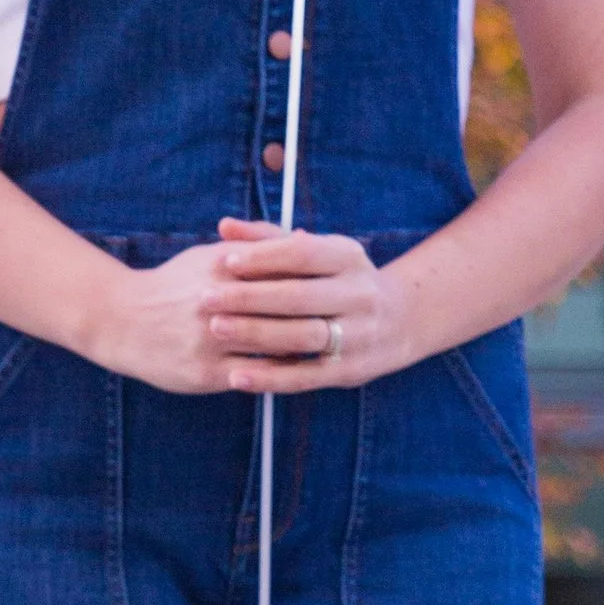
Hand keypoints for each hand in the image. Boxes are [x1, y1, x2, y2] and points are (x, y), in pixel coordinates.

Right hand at [85, 222, 408, 394]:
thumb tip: (309, 241)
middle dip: (322, 314)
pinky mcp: (206, 373)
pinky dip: (282, 374)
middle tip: (354, 319)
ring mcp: (213, 340)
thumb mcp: (211, 257)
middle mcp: (219, 303)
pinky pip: (255, 376)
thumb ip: (259, 248)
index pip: (284, 271)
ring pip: (276, 345)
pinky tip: (304, 372)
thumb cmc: (174, 285)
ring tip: (337, 346)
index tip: (345, 285)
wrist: (120, 319)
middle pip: (287, 308)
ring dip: (309, 347)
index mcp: (224, 268)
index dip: (318, 280)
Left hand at [209, 220, 406, 392]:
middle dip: (249, 297)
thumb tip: (223, 226)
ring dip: (256, 334)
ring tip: (215, 328)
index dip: (263, 257)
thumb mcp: (317, 253)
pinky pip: (305, 377)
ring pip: (302, 336)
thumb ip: (270, 239)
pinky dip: (269, 378)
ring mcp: (358, 335)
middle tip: (207, 298)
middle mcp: (360, 295)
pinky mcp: (350, 371)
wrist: (397, 322)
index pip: (303, 253)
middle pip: (300, 296)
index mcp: (350, 258)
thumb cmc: (337, 280)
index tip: (224, 260)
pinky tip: (236, 377)